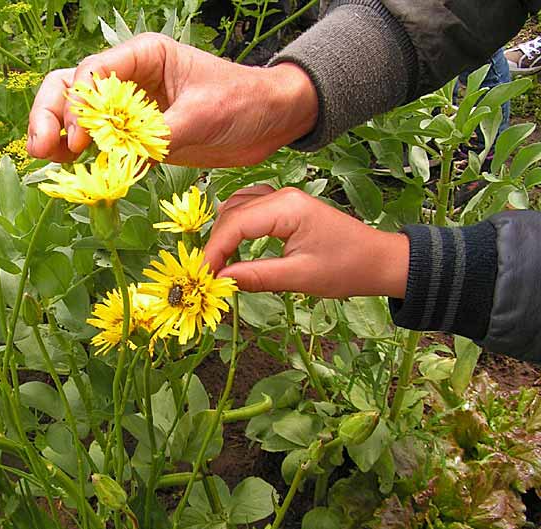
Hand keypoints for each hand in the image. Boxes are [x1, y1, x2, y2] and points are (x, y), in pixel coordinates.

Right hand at [27, 33, 317, 166]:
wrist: (270, 121)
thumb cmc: (243, 101)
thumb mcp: (203, 113)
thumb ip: (159, 132)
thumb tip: (118, 155)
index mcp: (144, 56)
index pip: (93, 73)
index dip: (79, 105)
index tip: (83, 139)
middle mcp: (129, 78)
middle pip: (71, 88)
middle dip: (51, 115)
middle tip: (41, 148)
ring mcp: (130, 108)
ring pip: (79, 117)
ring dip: (59, 136)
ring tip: (48, 159)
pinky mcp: (138, 137)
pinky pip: (102, 145)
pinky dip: (84, 157)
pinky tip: (73, 172)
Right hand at [203, 186, 408, 298]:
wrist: (379, 260)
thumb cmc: (347, 268)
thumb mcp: (300, 278)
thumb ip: (257, 276)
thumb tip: (220, 279)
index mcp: (286, 208)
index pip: (235, 224)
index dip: (214, 250)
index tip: (203, 276)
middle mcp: (281, 196)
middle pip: (232, 214)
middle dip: (216, 244)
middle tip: (207, 275)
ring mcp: (283, 198)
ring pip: (237, 208)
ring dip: (224, 234)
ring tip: (218, 263)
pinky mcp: (285, 207)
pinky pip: (250, 209)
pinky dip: (236, 226)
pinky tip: (234, 246)